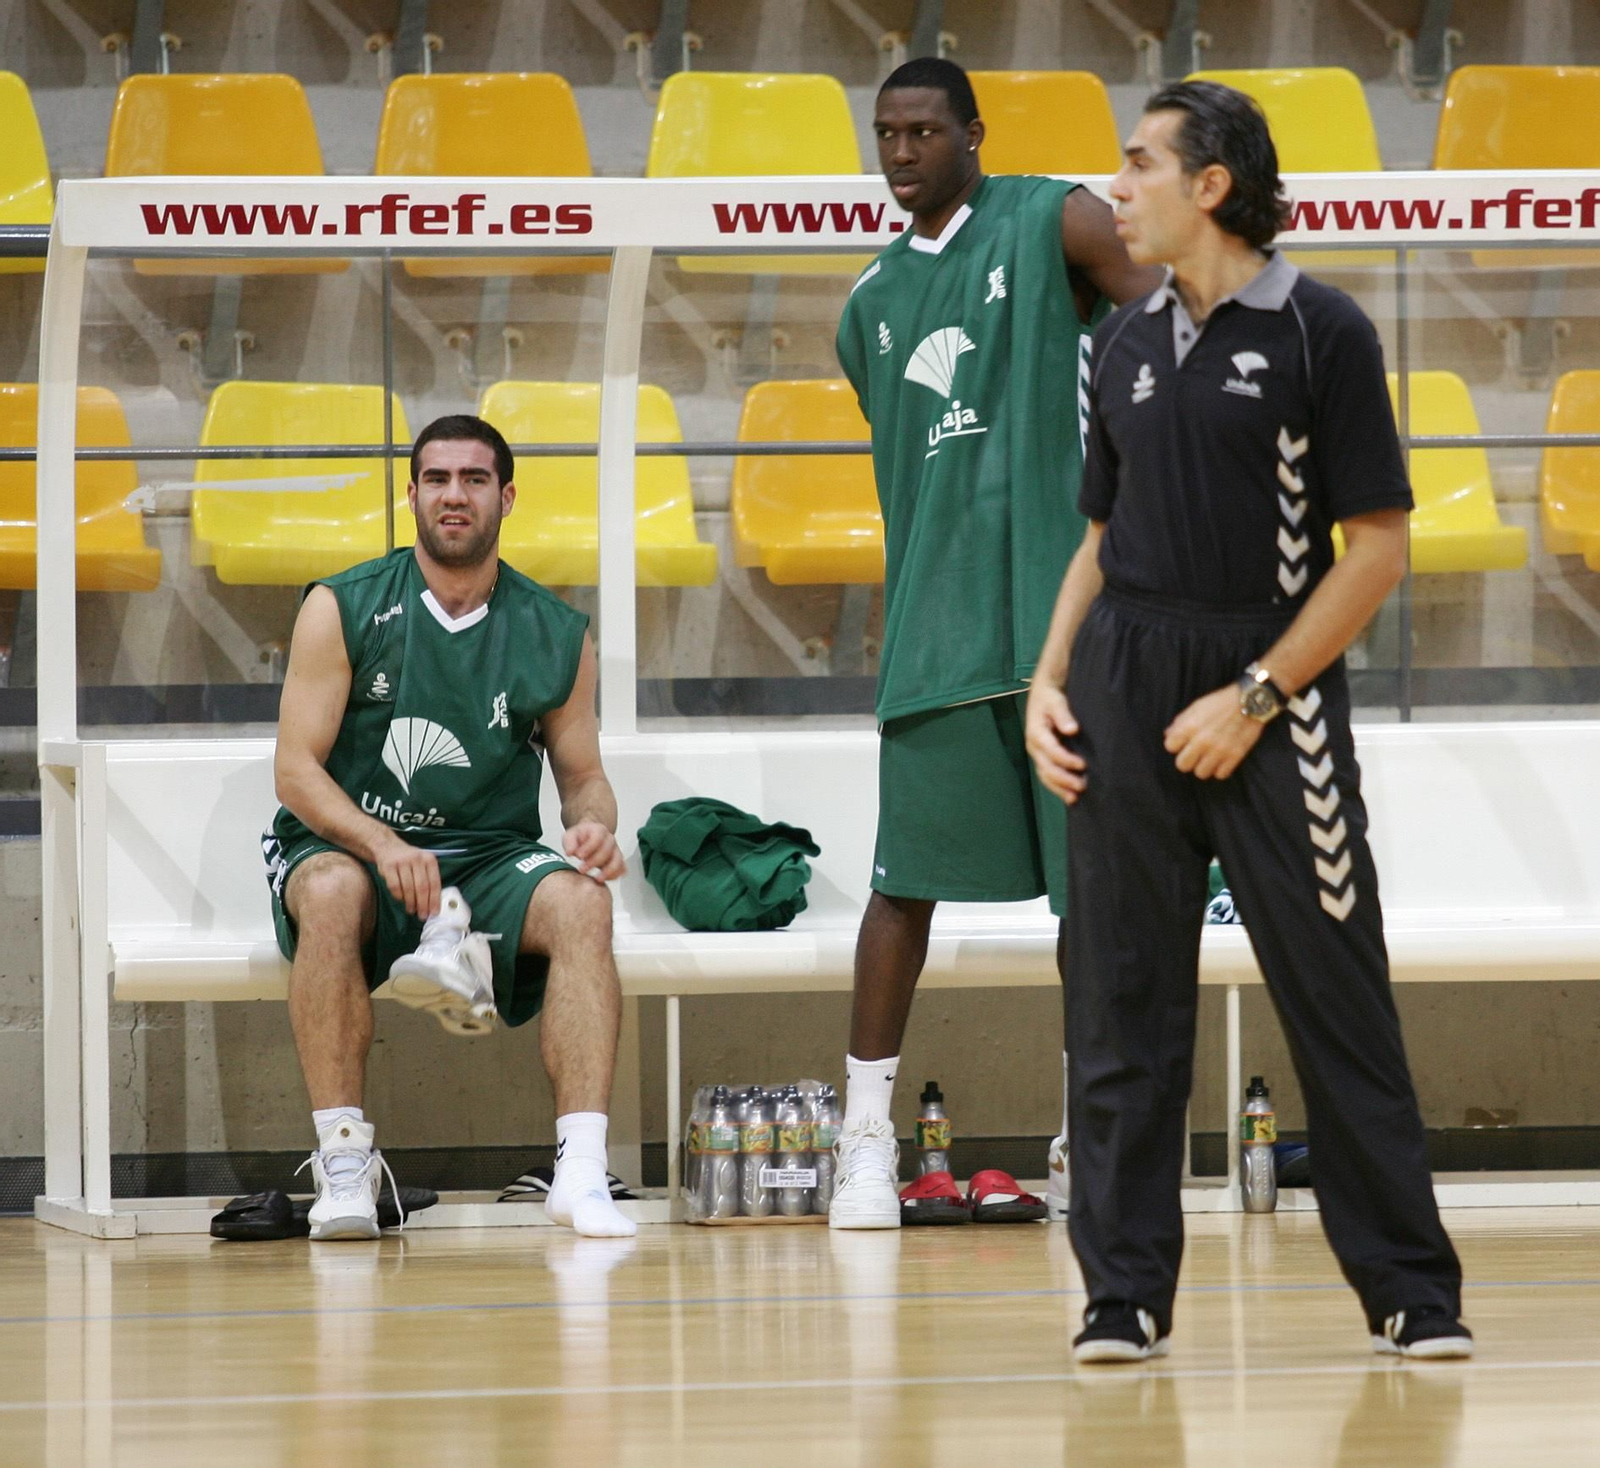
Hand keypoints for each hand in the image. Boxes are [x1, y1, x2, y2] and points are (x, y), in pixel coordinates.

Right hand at [373, 834, 440, 918]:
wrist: (387, 846)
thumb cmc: (409, 860)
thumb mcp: (423, 864)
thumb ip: (429, 879)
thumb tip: (433, 904)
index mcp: (429, 859)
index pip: (435, 883)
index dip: (435, 900)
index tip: (435, 912)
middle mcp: (417, 859)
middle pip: (422, 887)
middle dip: (423, 905)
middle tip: (422, 916)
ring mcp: (402, 862)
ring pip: (408, 888)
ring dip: (411, 903)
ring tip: (411, 910)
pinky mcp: (388, 866)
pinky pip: (395, 887)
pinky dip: (399, 896)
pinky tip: (401, 900)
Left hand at [564, 821, 625, 881]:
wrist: (588, 838)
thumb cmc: (580, 837)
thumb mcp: (570, 836)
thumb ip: (569, 842)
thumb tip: (570, 852)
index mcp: (599, 830)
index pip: (597, 838)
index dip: (589, 848)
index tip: (578, 856)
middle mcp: (610, 840)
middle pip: (607, 850)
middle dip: (594, 862)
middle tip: (582, 869)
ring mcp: (616, 850)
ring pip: (618, 860)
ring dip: (608, 871)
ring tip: (597, 878)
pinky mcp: (618, 861)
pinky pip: (622, 869)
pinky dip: (615, 875)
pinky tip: (605, 879)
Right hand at [1025, 679, 1087, 803]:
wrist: (1043, 694)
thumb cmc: (1050, 696)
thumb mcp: (1056, 700)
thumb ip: (1063, 714)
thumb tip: (1072, 729)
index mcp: (1036, 733)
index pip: (1051, 751)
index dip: (1066, 759)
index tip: (1083, 765)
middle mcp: (1034, 746)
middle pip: (1046, 768)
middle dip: (1064, 779)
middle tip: (1082, 787)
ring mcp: (1038, 754)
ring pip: (1046, 775)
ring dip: (1059, 788)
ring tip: (1075, 798)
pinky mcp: (1043, 758)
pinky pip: (1047, 775)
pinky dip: (1058, 787)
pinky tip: (1069, 796)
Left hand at [1164, 684, 1264, 780]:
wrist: (1250, 701)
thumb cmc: (1220, 702)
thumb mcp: (1196, 707)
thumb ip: (1180, 722)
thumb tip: (1168, 735)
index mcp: (1189, 727)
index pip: (1170, 747)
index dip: (1175, 745)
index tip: (1183, 742)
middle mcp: (1202, 741)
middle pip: (1182, 765)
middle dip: (1186, 760)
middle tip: (1194, 754)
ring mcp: (1219, 750)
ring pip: (1201, 773)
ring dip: (1203, 766)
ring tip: (1209, 758)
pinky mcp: (1235, 756)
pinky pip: (1221, 774)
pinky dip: (1220, 769)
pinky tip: (1221, 760)